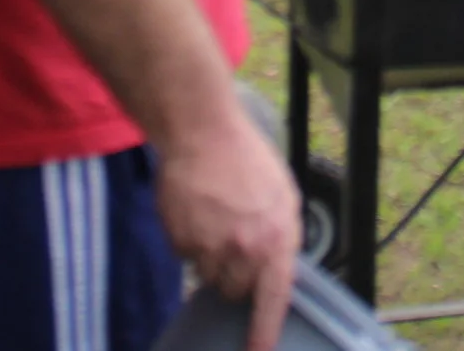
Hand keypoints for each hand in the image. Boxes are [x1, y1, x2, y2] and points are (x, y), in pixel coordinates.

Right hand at [155, 111, 300, 350]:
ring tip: (215, 219)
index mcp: (276, 239)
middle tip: (234, 240)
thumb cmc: (247, 159)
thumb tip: (278, 269)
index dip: (265, 331)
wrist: (202, 134)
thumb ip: (283, 237)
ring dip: (211, 258)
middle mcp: (244, 250)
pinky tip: (197, 212)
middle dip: (235, 274)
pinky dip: (190, 242)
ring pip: (208, 276)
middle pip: (235, 290)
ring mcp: (209, 247)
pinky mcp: (180, 241)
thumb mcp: (283, 196)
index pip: (274, 299)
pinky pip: (186, 257)